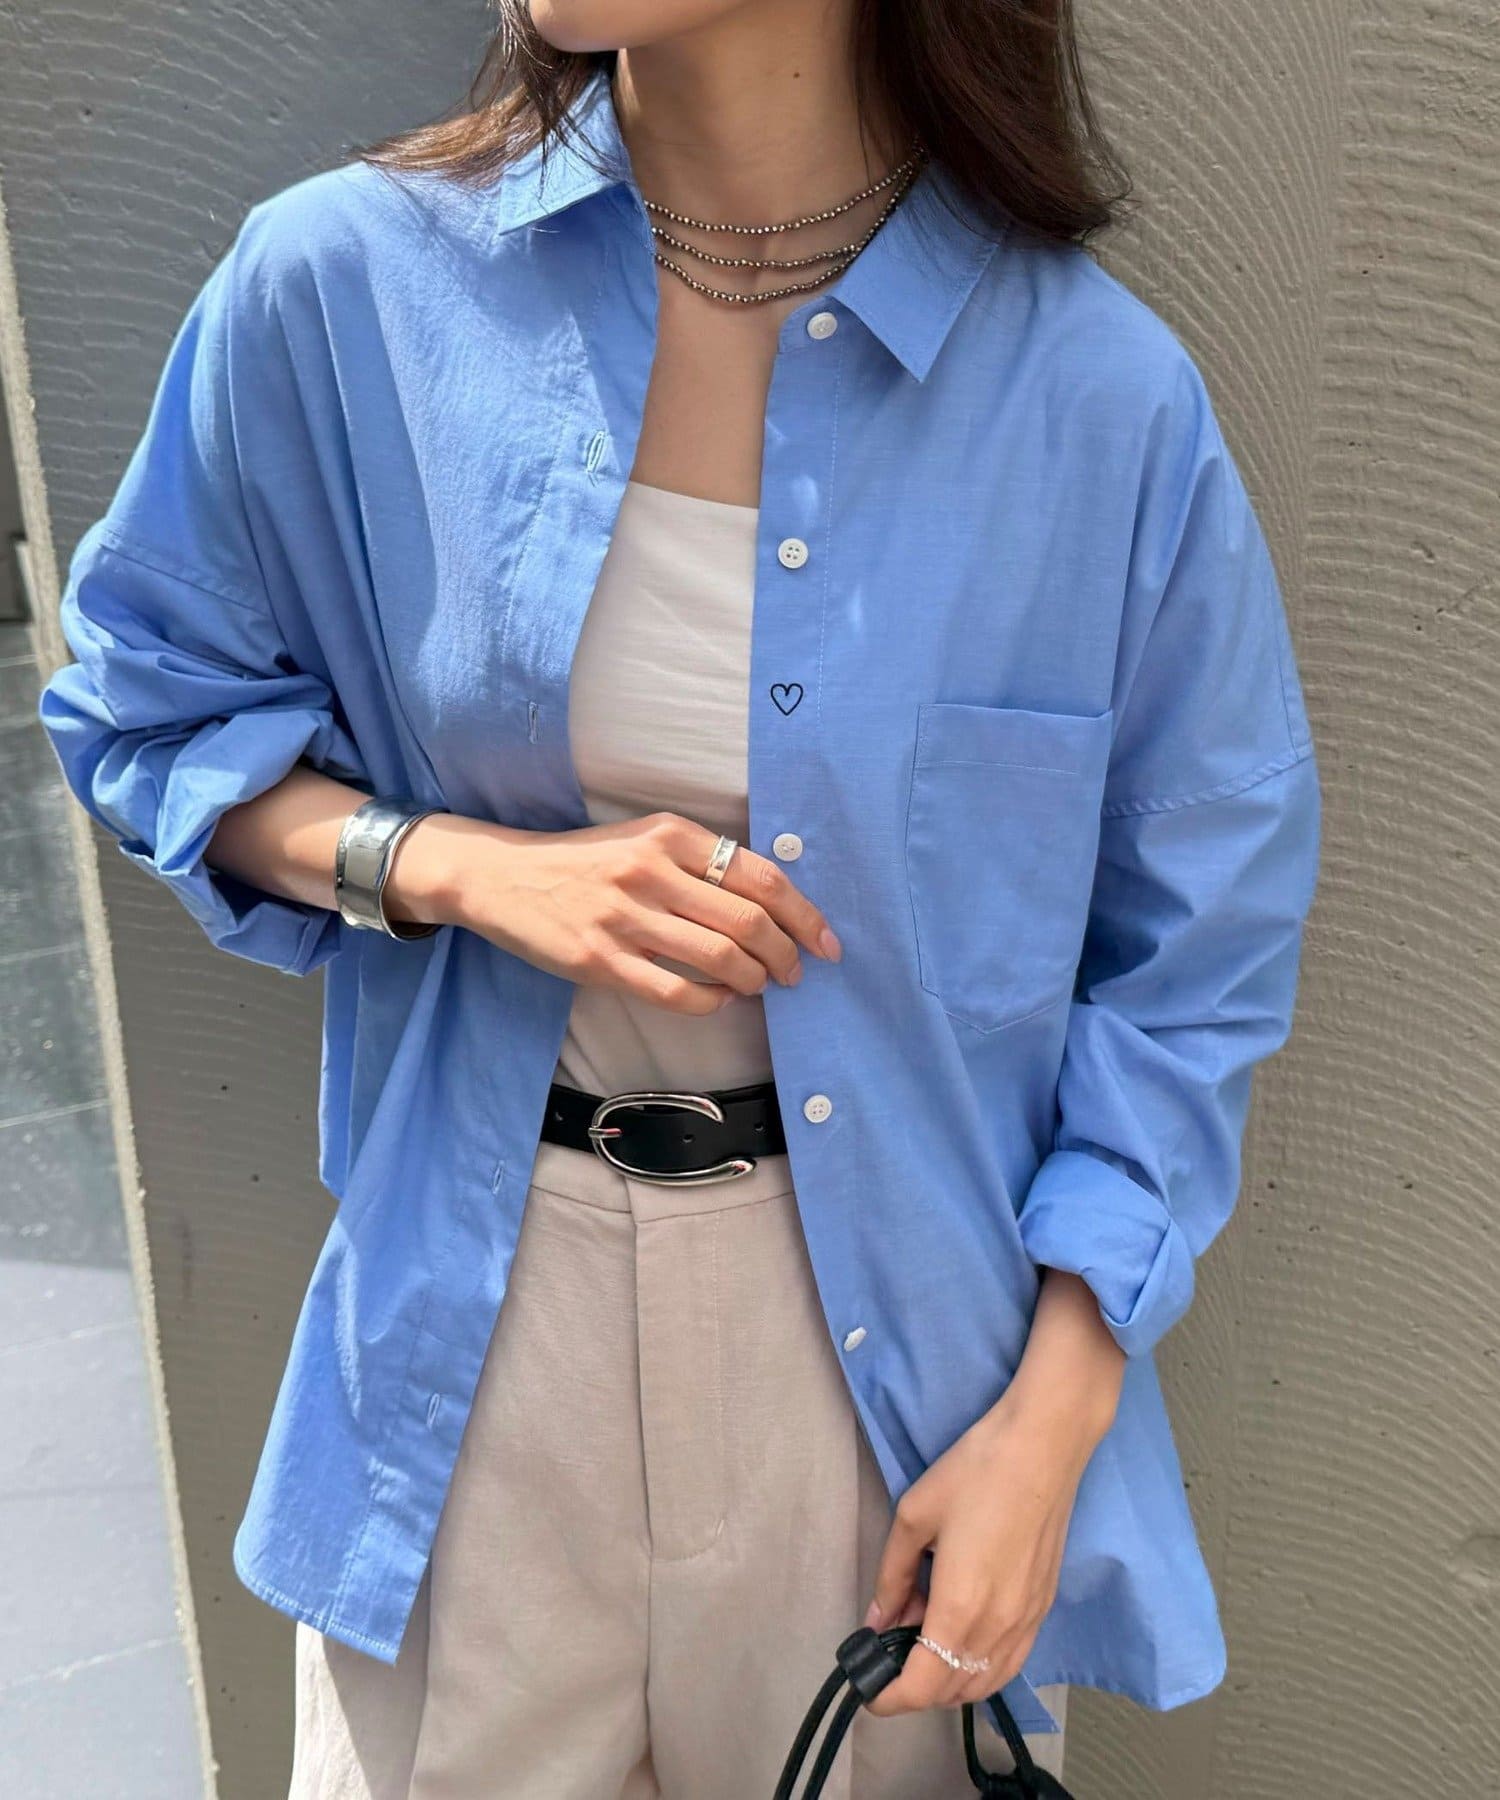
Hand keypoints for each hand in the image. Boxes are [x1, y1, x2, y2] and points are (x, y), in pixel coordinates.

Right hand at [387, 809, 840, 1014]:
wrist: (501, 878)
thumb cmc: (583, 862)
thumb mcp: (643, 839)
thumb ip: (698, 860)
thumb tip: (769, 902)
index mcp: (669, 834)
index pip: (760, 876)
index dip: (804, 914)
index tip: (825, 941)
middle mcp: (650, 871)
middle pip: (749, 920)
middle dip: (787, 953)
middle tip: (796, 971)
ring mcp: (624, 918)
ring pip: (720, 958)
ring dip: (755, 979)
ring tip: (760, 985)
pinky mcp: (600, 961)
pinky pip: (677, 992)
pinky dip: (712, 1002)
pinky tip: (719, 1000)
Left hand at [861, 1269, 1124, 1716]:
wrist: (1042, 1448)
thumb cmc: (974, 1473)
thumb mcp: (914, 1516)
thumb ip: (893, 1575)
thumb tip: (878, 1618)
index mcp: (961, 1608)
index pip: (923, 1685)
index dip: (890, 1699)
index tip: (869, 1693)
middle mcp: (998, 1628)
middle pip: (954, 1691)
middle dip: (916, 1689)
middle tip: (889, 1654)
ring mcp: (1027, 1622)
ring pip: (985, 1682)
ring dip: (950, 1681)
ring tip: (922, 1641)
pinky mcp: (1044, 1607)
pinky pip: (1009, 1661)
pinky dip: (980, 1667)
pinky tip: (962, 1633)